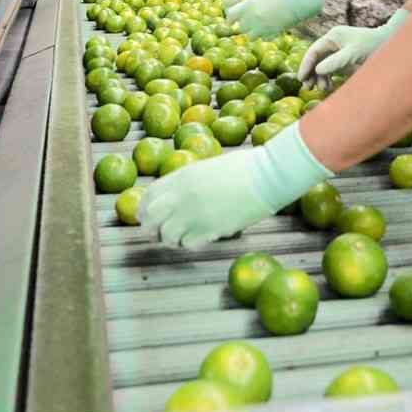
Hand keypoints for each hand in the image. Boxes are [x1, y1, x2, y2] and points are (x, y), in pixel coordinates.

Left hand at [139, 152, 272, 248]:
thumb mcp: (208, 167)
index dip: (145, 209)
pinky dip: (191, 243)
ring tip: (184, 237)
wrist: (266, 175)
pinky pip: (188, 243)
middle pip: (150, 219)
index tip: (148, 216)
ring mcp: (195, 213)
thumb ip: (190, 181)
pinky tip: (203, 237)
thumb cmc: (244, 167)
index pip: (149, 196)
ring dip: (173, 239)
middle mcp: (182, 195)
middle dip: (152, 228)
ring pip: (167, 236)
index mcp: (182, 176)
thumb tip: (180, 194)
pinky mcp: (210, 229)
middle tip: (161, 232)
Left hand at [226, 0, 323, 39]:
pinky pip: (264, 38)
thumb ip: (249, 2)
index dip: (231, 16)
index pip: (231, 15)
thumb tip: (242, 7)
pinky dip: (265, 35)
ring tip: (259, 26)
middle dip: (243, 25)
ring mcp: (262, 28)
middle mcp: (252, 18)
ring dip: (253, 32)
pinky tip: (270, 28)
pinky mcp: (273, 34)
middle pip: (240, 27)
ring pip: (250, 37)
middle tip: (247, 21)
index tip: (233, 17)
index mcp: (248, 6)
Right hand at [298, 9, 409, 89]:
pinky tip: (328, 87)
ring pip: (322, 65)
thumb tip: (317, 70)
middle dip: (311, 73)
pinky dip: (328, 78)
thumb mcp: (353, 54)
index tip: (301, 78)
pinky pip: (331, 69)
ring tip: (321, 89)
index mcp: (333, 36)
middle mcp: (333, 43)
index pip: (314, 51)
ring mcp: (339, 51)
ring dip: (319, 77)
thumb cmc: (372, 46)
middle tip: (307, 87)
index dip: (306, 65)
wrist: (390, 44)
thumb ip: (336, 61)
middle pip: (316, 59)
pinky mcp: (345, 59)